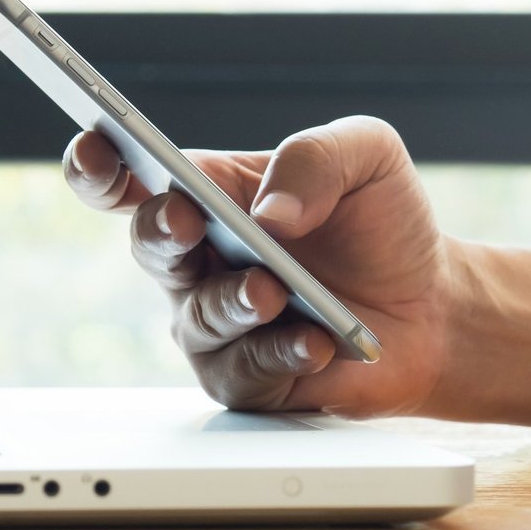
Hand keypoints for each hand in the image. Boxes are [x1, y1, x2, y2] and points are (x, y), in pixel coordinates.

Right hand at [62, 116, 451, 417]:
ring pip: (198, 315)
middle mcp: (197, 259)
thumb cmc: (382, 225)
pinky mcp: (246, 378)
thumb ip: (316, 157)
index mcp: (207, 193)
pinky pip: (244, 372)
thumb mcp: (367, 157)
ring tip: (270, 291)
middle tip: (187, 219)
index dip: (96, 165)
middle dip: (162, 229)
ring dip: (231, 301)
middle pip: (150, 242)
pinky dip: (279, 353)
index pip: (128, 177)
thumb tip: (270, 209)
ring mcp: (214, 323)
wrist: (434, 306)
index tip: (99, 151)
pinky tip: (314, 340)